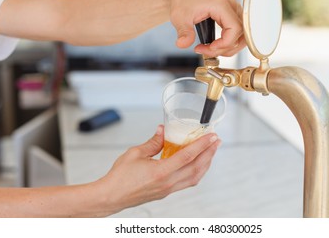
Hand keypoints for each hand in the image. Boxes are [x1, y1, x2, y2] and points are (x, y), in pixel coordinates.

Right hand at [96, 125, 219, 214]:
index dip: (202, 145)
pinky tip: (197, 164)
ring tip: (210, 151)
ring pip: (195, 177)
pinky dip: (196, 172)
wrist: (111, 197)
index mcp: (161, 172)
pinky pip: (187, 182)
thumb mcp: (135, 153)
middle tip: (216, 141)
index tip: (212, 136)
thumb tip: (163, 131)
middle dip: (210, 153)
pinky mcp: (166, 192)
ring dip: (205, 163)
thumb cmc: (120, 177)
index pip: (188, 156)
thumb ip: (153, 142)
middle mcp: (168, 183)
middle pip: (197, 168)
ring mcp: (168, 189)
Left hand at [167, 0, 245, 56]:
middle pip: (241, 34)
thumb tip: (182, 45)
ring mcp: (234, 11)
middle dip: (225, 48)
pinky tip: (213, 46)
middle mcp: (232, 7)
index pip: (236, 29)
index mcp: (222, 5)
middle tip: (206, 51)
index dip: (225, 43)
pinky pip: (237, 33)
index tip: (209, 48)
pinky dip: (228, 43)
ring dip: (228, 48)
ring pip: (241, 36)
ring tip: (209, 49)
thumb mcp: (180, 17)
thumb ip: (184, 32)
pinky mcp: (232, 15)